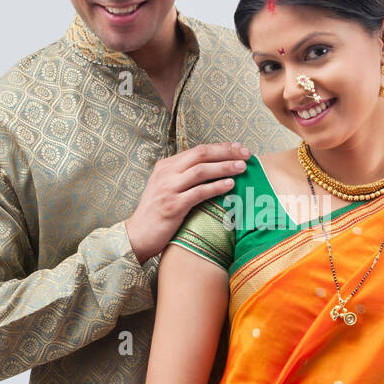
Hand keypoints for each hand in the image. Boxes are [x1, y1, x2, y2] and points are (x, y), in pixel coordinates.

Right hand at [126, 142, 249, 263]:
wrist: (137, 235)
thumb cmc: (157, 214)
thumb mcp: (167, 188)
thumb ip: (184, 177)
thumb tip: (213, 170)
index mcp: (166, 166)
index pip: (198, 150)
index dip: (221, 148)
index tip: (240, 148)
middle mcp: (166, 173)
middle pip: (201, 155)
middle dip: (226, 152)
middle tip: (246, 154)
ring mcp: (168, 189)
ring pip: (201, 171)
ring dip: (224, 167)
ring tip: (242, 168)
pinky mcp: (172, 206)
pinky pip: (199, 192)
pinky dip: (216, 187)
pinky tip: (230, 185)